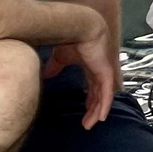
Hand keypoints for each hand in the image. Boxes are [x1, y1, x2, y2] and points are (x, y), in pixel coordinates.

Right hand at [40, 6, 113, 128]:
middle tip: (87, 123)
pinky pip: (107, 93)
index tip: (84, 111)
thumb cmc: (72, 39)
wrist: (80, 27)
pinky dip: (104, 105)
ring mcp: (105, 72)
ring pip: (104, 96)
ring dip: (98, 111)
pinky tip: (101, 117)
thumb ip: (55, 67)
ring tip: (92, 124)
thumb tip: (45, 75)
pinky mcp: (106, 72)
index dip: (89, 100)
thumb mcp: (61, 57)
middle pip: (98, 94)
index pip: (92, 87)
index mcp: (91, 67)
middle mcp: (100, 71)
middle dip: (93, 109)